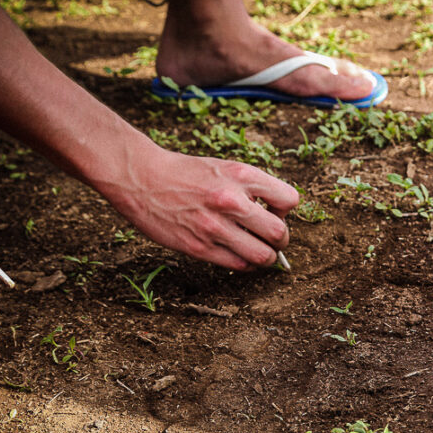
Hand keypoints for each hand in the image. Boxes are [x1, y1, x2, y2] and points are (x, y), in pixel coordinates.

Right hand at [101, 146, 298, 269]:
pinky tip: (239, 255)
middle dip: (281, 240)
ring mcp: (215, 226)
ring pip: (263, 256)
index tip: (272, 211)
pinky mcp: (200, 247)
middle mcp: (232, 201)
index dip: (284, 210)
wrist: (142, 177)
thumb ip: (251, 188)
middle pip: (280, 233)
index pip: (290, 200)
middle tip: (271, 238)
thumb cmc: (186, 172)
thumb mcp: (225, 167)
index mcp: (242, 175)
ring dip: (266, 257)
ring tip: (258, 251)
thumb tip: (275, 215)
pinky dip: (246, 264)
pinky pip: (238, 265)